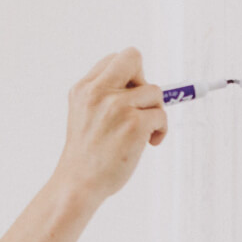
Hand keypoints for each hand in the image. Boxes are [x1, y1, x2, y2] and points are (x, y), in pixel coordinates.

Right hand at [57, 47, 167, 201]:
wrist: (79, 183)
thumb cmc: (87, 154)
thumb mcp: (84, 114)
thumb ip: (105, 95)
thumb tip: (144, 85)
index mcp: (83, 88)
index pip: (115, 59)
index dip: (128, 76)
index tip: (129, 97)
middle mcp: (97, 92)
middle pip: (133, 58)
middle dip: (144, 80)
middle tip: (141, 106)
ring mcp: (116, 107)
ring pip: (154, 91)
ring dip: (155, 111)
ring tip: (144, 132)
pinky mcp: (134, 124)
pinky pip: (161, 115)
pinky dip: (161, 130)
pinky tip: (149, 143)